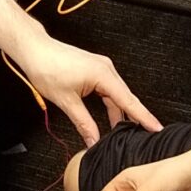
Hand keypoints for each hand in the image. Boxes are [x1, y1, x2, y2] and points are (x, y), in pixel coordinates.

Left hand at [18, 36, 161, 146]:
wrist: (34, 50)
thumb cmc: (47, 67)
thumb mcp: (67, 101)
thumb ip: (84, 123)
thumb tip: (93, 140)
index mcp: (103, 75)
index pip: (129, 101)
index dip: (144, 117)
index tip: (156, 127)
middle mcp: (106, 69)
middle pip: (125, 98)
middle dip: (134, 117)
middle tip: (143, 135)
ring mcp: (101, 68)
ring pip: (116, 95)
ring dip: (119, 112)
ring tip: (122, 131)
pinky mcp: (94, 70)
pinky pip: (108, 90)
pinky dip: (110, 104)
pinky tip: (110, 116)